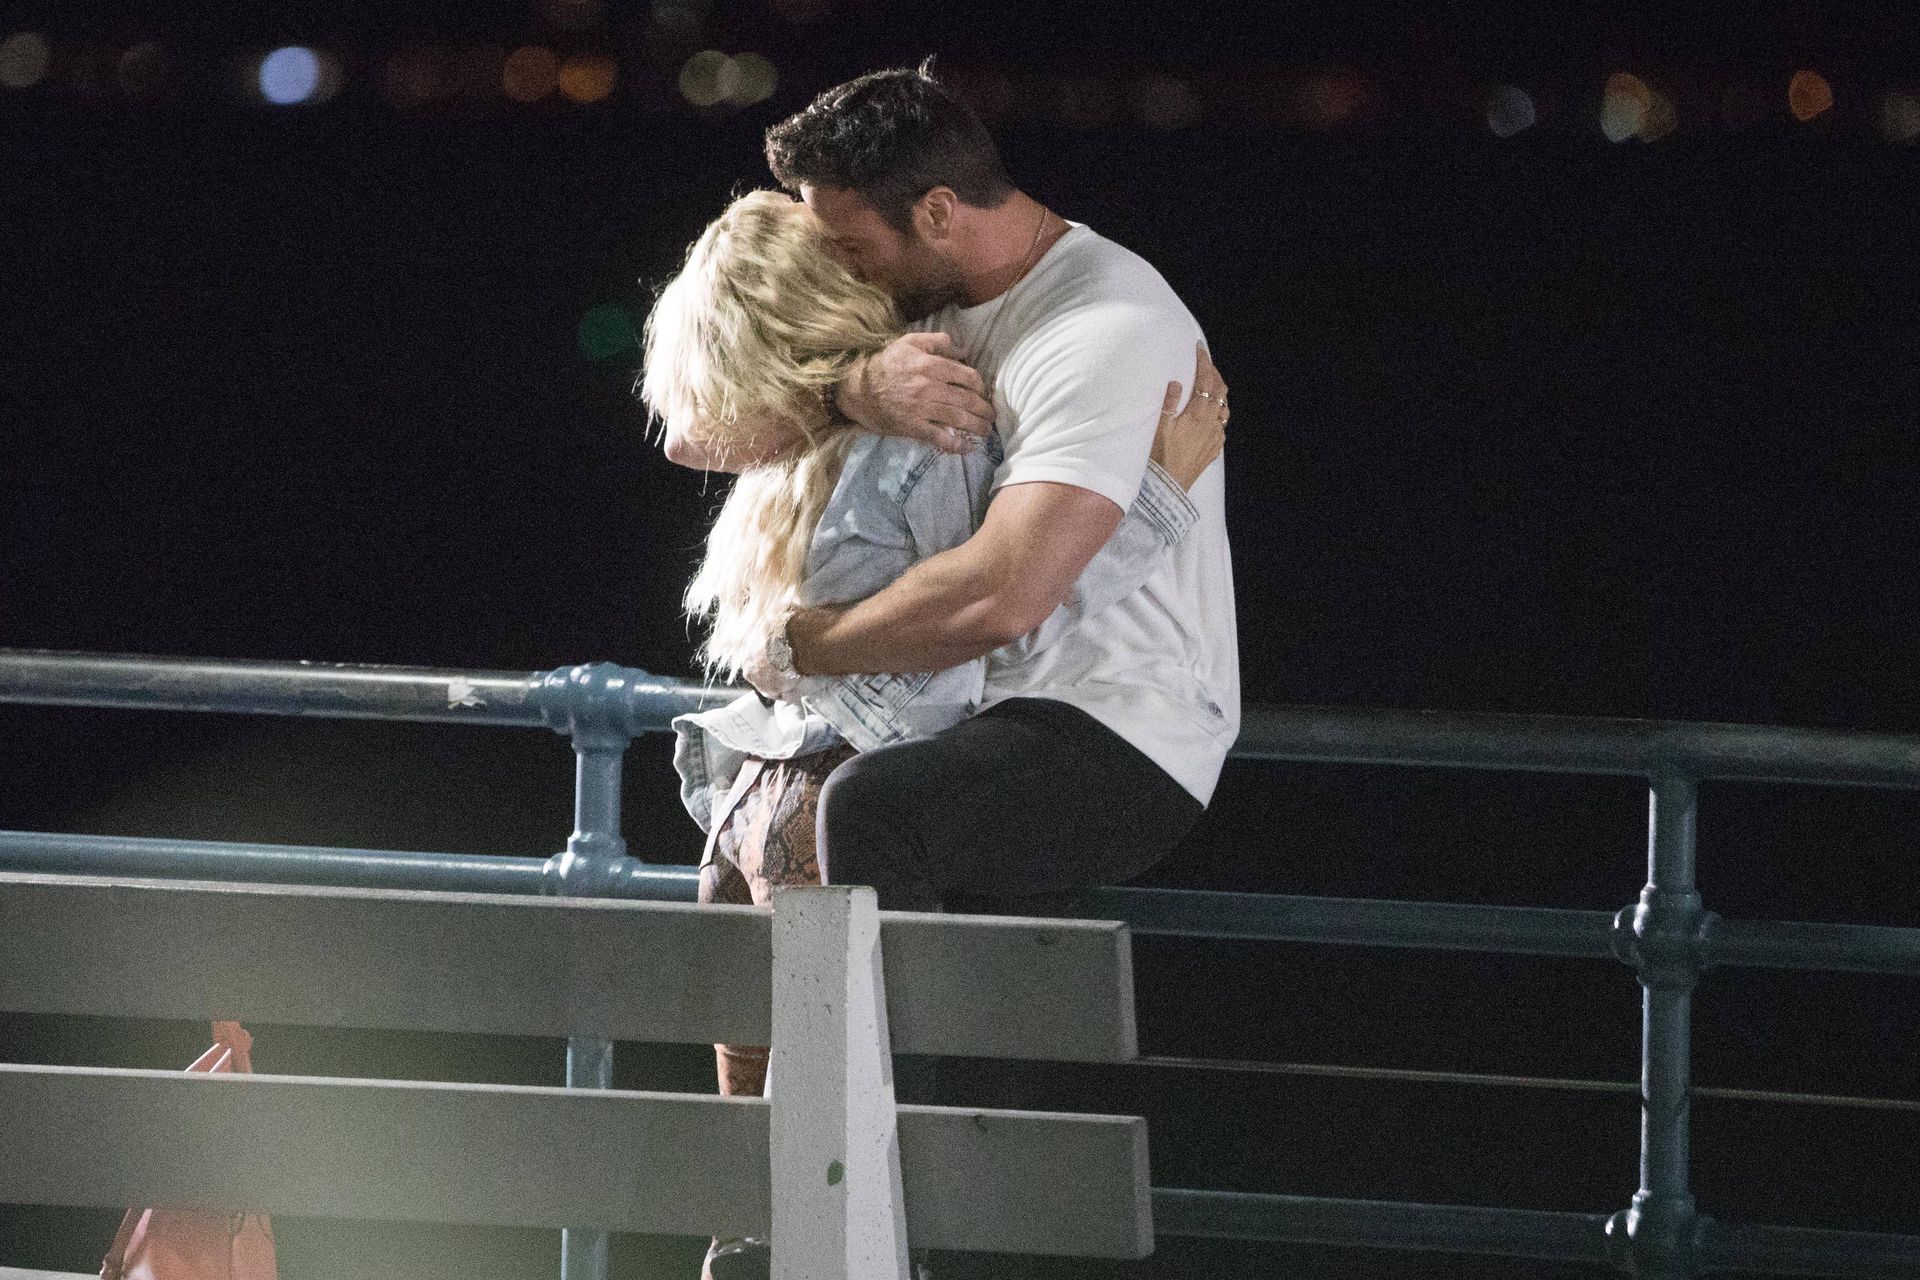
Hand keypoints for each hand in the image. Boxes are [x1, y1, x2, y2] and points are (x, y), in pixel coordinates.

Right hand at [835, 332, 995, 453]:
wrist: (857, 388)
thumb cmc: (884, 363)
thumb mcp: (908, 342)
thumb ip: (936, 341)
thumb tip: (961, 349)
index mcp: (931, 365)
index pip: (967, 376)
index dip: (980, 386)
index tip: (983, 392)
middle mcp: (930, 388)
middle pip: (967, 400)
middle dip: (985, 409)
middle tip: (992, 415)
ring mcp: (922, 409)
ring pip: (959, 419)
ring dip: (977, 427)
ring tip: (986, 431)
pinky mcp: (913, 427)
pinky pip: (940, 438)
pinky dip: (956, 445)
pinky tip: (967, 448)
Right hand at [1150, 343, 1228, 489]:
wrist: (1168, 488)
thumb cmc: (1159, 459)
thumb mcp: (1158, 428)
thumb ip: (1168, 404)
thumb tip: (1176, 383)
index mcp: (1197, 415)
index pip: (1205, 381)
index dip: (1204, 362)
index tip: (1199, 349)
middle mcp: (1211, 424)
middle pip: (1220, 391)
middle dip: (1214, 373)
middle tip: (1204, 363)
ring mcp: (1215, 437)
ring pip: (1224, 408)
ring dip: (1219, 392)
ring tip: (1210, 384)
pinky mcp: (1214, 449)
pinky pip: (1222, 425)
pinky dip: (1218, 412)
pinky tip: (1210, 413)